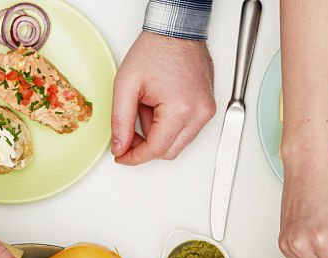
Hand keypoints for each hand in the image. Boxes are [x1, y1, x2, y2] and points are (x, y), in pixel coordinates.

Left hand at [111, 32, 215, 165]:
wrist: (176, 30)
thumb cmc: (156, 49)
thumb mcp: (126, 85)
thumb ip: (120, 121)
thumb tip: (120, 147)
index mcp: (180, 109)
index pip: (156, 149)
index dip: (135, 157)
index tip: (121, 156)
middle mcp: (198, 113)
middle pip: (169, 152)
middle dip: (145, 147)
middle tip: (128, 134)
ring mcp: (206, 111)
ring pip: (178, 143)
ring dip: (158, 135)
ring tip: (146, 108)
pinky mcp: (207, 108)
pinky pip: (187, 131)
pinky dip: (169, 127)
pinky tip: (158, 108)